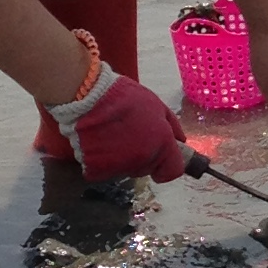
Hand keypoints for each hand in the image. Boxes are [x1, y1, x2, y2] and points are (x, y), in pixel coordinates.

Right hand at [52, 69, 189, 184]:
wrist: (87, 96)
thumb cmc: (124, 97)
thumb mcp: (157, 105)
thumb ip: (172, 126)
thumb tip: (180, 141)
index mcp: (161, 145)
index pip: (172, 171)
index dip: (168, 165)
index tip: (161, 158)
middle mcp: (141, 160)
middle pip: (147, 169)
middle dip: (143, 157)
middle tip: (131, 135)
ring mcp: (118, 168)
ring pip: (126, 170)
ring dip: (122, 158)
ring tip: (113, 135)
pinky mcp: (96, 170)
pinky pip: (104, 170)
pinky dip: (102, 161)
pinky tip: (99, 142)